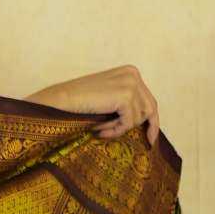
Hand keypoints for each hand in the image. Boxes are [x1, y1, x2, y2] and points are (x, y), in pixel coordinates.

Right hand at [25, 65, 160, 147]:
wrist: (62, 100)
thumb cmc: (80, 102)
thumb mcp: (108, 97)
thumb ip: (125, 102)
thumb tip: (142, 122)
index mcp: (130, 72)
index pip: (149, 99)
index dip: (152, 121)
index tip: (150, 138)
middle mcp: (134, 75)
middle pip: (149, 108)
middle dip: (138, 126)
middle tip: (131, 142)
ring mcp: (131, 84)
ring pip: (139, 118)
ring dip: (120, 128)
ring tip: (101, 130)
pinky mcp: (125, 96)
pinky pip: (129, 122)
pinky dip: (116, 130)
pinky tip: (100, 130)